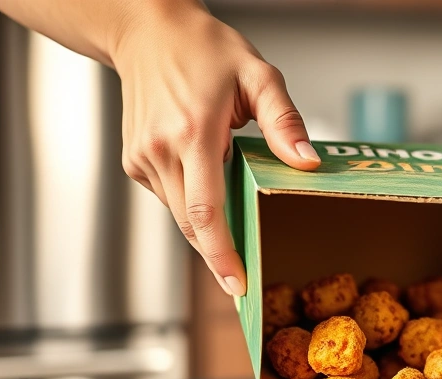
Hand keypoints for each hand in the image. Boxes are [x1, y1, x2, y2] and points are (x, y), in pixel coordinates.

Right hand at [112, 2, 319, 296]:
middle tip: (245, 279)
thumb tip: (307, 165)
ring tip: (235, 225)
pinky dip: (192, 202)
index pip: (205, 212)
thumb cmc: (205, 48)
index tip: (237, 285)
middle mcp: (160, 150)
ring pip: (179, 215)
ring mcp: (141, 158)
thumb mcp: (258, 75)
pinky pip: (169, 197)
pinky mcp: (134, 161)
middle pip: (192, 224)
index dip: (222, 255)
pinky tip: (208, 181)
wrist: (147, 30)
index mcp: (192, 133)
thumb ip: (284, 122)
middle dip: (219, 255)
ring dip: (207, 226)